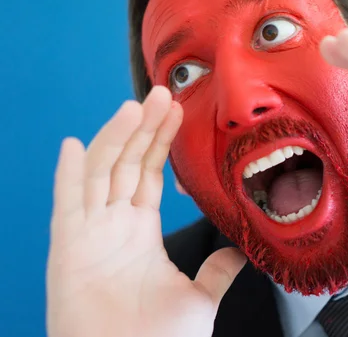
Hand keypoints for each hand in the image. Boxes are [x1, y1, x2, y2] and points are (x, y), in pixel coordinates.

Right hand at [46, 86, 245, 336]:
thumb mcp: (197, 295)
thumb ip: (216, 269)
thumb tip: (240, 251)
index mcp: (141, 231)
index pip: (150, 173)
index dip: (161, 141)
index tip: (176, 111)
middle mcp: (113, 225)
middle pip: (128, 163)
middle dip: (144, 128)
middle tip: (161, 93)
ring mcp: (90, 233)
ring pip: (102, 172)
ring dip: (116, 138)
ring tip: (135, 106)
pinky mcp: (69, 248)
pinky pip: (67, 204)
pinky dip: (68, 174)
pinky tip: (71, 144)